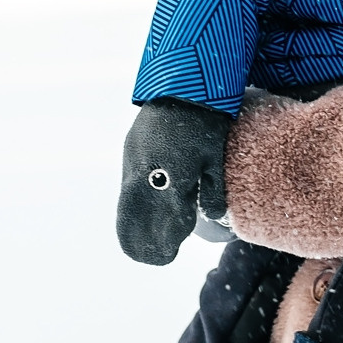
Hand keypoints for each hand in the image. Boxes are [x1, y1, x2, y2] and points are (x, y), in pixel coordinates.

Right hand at [116, 99, 232, 264]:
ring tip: (140, 246)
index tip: (169, 253)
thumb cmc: (207, 123)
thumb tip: (212, 217)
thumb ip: (212, 191)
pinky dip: (131, 205)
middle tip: (154, 257)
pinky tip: (140, 214)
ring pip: (126, 203)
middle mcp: (148, 170)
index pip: (168, 217)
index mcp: (173, 174)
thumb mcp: (216, 158)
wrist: (184, 85)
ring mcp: (134, 160)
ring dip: (132, 226)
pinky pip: (126, 186)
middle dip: (142, 241)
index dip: (168, 238)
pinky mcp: (129, 151)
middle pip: (137, 216)